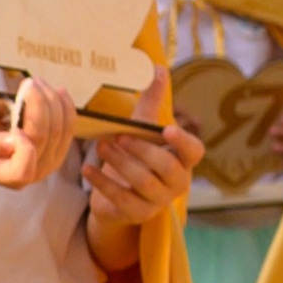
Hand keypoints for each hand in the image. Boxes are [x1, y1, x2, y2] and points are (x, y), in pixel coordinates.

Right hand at [0, 77, 78, 192]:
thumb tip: (13, 140)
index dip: (23, 148)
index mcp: (5, 176)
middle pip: (44, 139)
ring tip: (38, 82)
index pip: (21, 171)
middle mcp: (32, 175)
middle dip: (39, 106)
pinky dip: (66, 106)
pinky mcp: (61, 150)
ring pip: (60, 130)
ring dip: (52, 101)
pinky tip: (59, 91)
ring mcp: (50, 164)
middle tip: (28, 82)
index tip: (14, 121)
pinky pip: (70, 127)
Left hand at [84, 78, 201, 228]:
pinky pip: (121, 199)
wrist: (115, 195)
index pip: (195, 152)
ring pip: (144, 183)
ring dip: (121, 163)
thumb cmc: (134, 155)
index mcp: (183, 160)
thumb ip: (151, 102)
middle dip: (143, 151)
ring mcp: (158, 201)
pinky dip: (102, 183)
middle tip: (119, 137)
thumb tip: (158, 68)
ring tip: (102, 146)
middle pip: (167, 167)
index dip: (184, 142)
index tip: (167, 130)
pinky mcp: (137, 214)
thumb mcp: (141, 129)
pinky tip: (87, 169)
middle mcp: (176, 182)